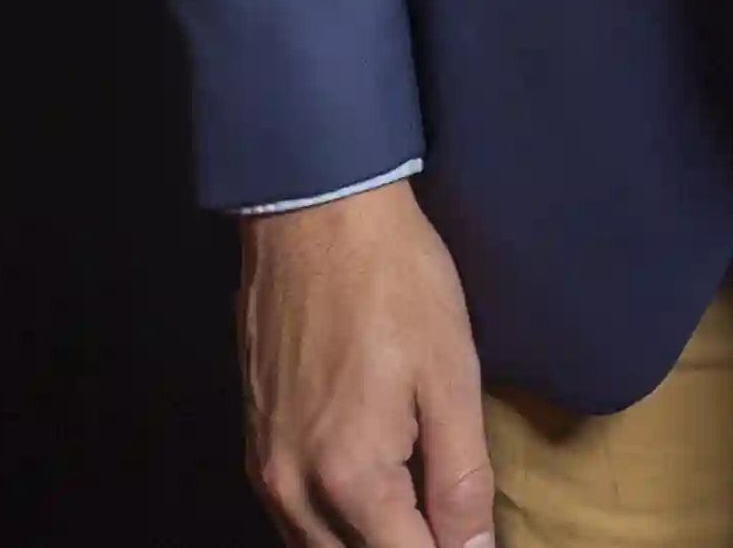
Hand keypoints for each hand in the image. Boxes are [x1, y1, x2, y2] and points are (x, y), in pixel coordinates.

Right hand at [237, 182, 493, 547]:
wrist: (315, 218)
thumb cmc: (397, 286)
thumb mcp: (451, 378)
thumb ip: (461, 479)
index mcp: (350, 478)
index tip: (478, 542)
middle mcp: (293, 489)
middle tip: (451, 526)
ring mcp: (265, 468)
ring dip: (366, 545)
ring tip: (419, 519)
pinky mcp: (255, 444)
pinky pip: (291, 518)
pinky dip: (331, 528)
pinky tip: (370, 507)